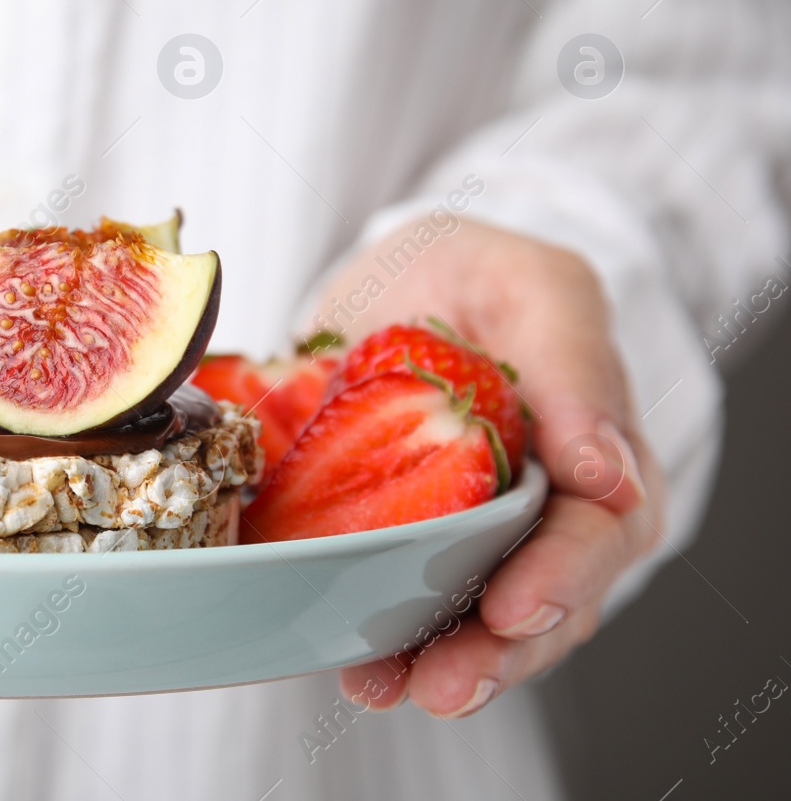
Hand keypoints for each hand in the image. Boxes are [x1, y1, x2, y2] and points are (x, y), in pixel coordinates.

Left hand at [319, 219, 663, 716]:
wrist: (392, 280)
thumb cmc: (474, 273)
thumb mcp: (530, 283)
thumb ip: (574, 362)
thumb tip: (608, 476)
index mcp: (599, 451)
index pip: (604, 533)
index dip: (563, 577)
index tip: (516, 607)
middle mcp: (546, 509)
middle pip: (546, 603)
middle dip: (500, 653)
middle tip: (449, 682)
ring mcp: (477, 534)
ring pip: (480, 624)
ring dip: (439, 665)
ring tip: (391, 687)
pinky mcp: (409, 541)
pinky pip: (409, 604)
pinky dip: (384, 641)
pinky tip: (353, 665)